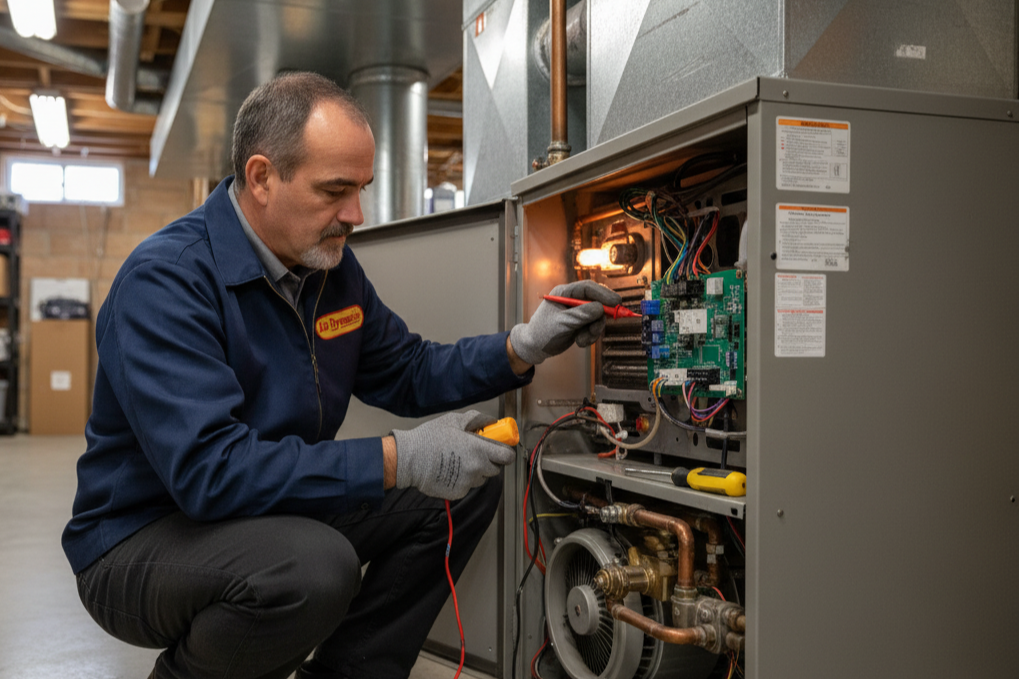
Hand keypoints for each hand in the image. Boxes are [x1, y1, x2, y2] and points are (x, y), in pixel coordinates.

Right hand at [391, 411, 514, 499]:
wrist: (409, 459)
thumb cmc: (430, 438)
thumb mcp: (454, 421)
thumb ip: (476, 419)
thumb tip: (491, 421)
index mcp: (479, 450)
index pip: (507, 457)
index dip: (505, 453)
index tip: (500, 450)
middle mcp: (477, 468)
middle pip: (495, 469)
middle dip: (488, 461)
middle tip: (474, 453)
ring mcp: (468, 483)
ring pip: (480, 478)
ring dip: (475, 471)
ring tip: (458, 461)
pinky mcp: (458, 493)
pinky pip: (467, 486)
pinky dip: (462, 480)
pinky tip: (450, 471)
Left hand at [509, 280, 620, 364]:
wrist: (535, 347)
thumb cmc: (542, 332)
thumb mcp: (562, 323)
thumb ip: (581, 314)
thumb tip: (600, 308)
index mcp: (564, 293)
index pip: (587, 288)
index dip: (603, 293)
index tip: (616, 301)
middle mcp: (573, 300)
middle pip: (597, 302)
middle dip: (599, 317)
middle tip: (597, 328)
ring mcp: (578, 312)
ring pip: (598, 317)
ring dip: (593, 330)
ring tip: (582, 340)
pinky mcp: (581, 323)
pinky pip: (594, 327)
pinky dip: (590, 336)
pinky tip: (580, 342)